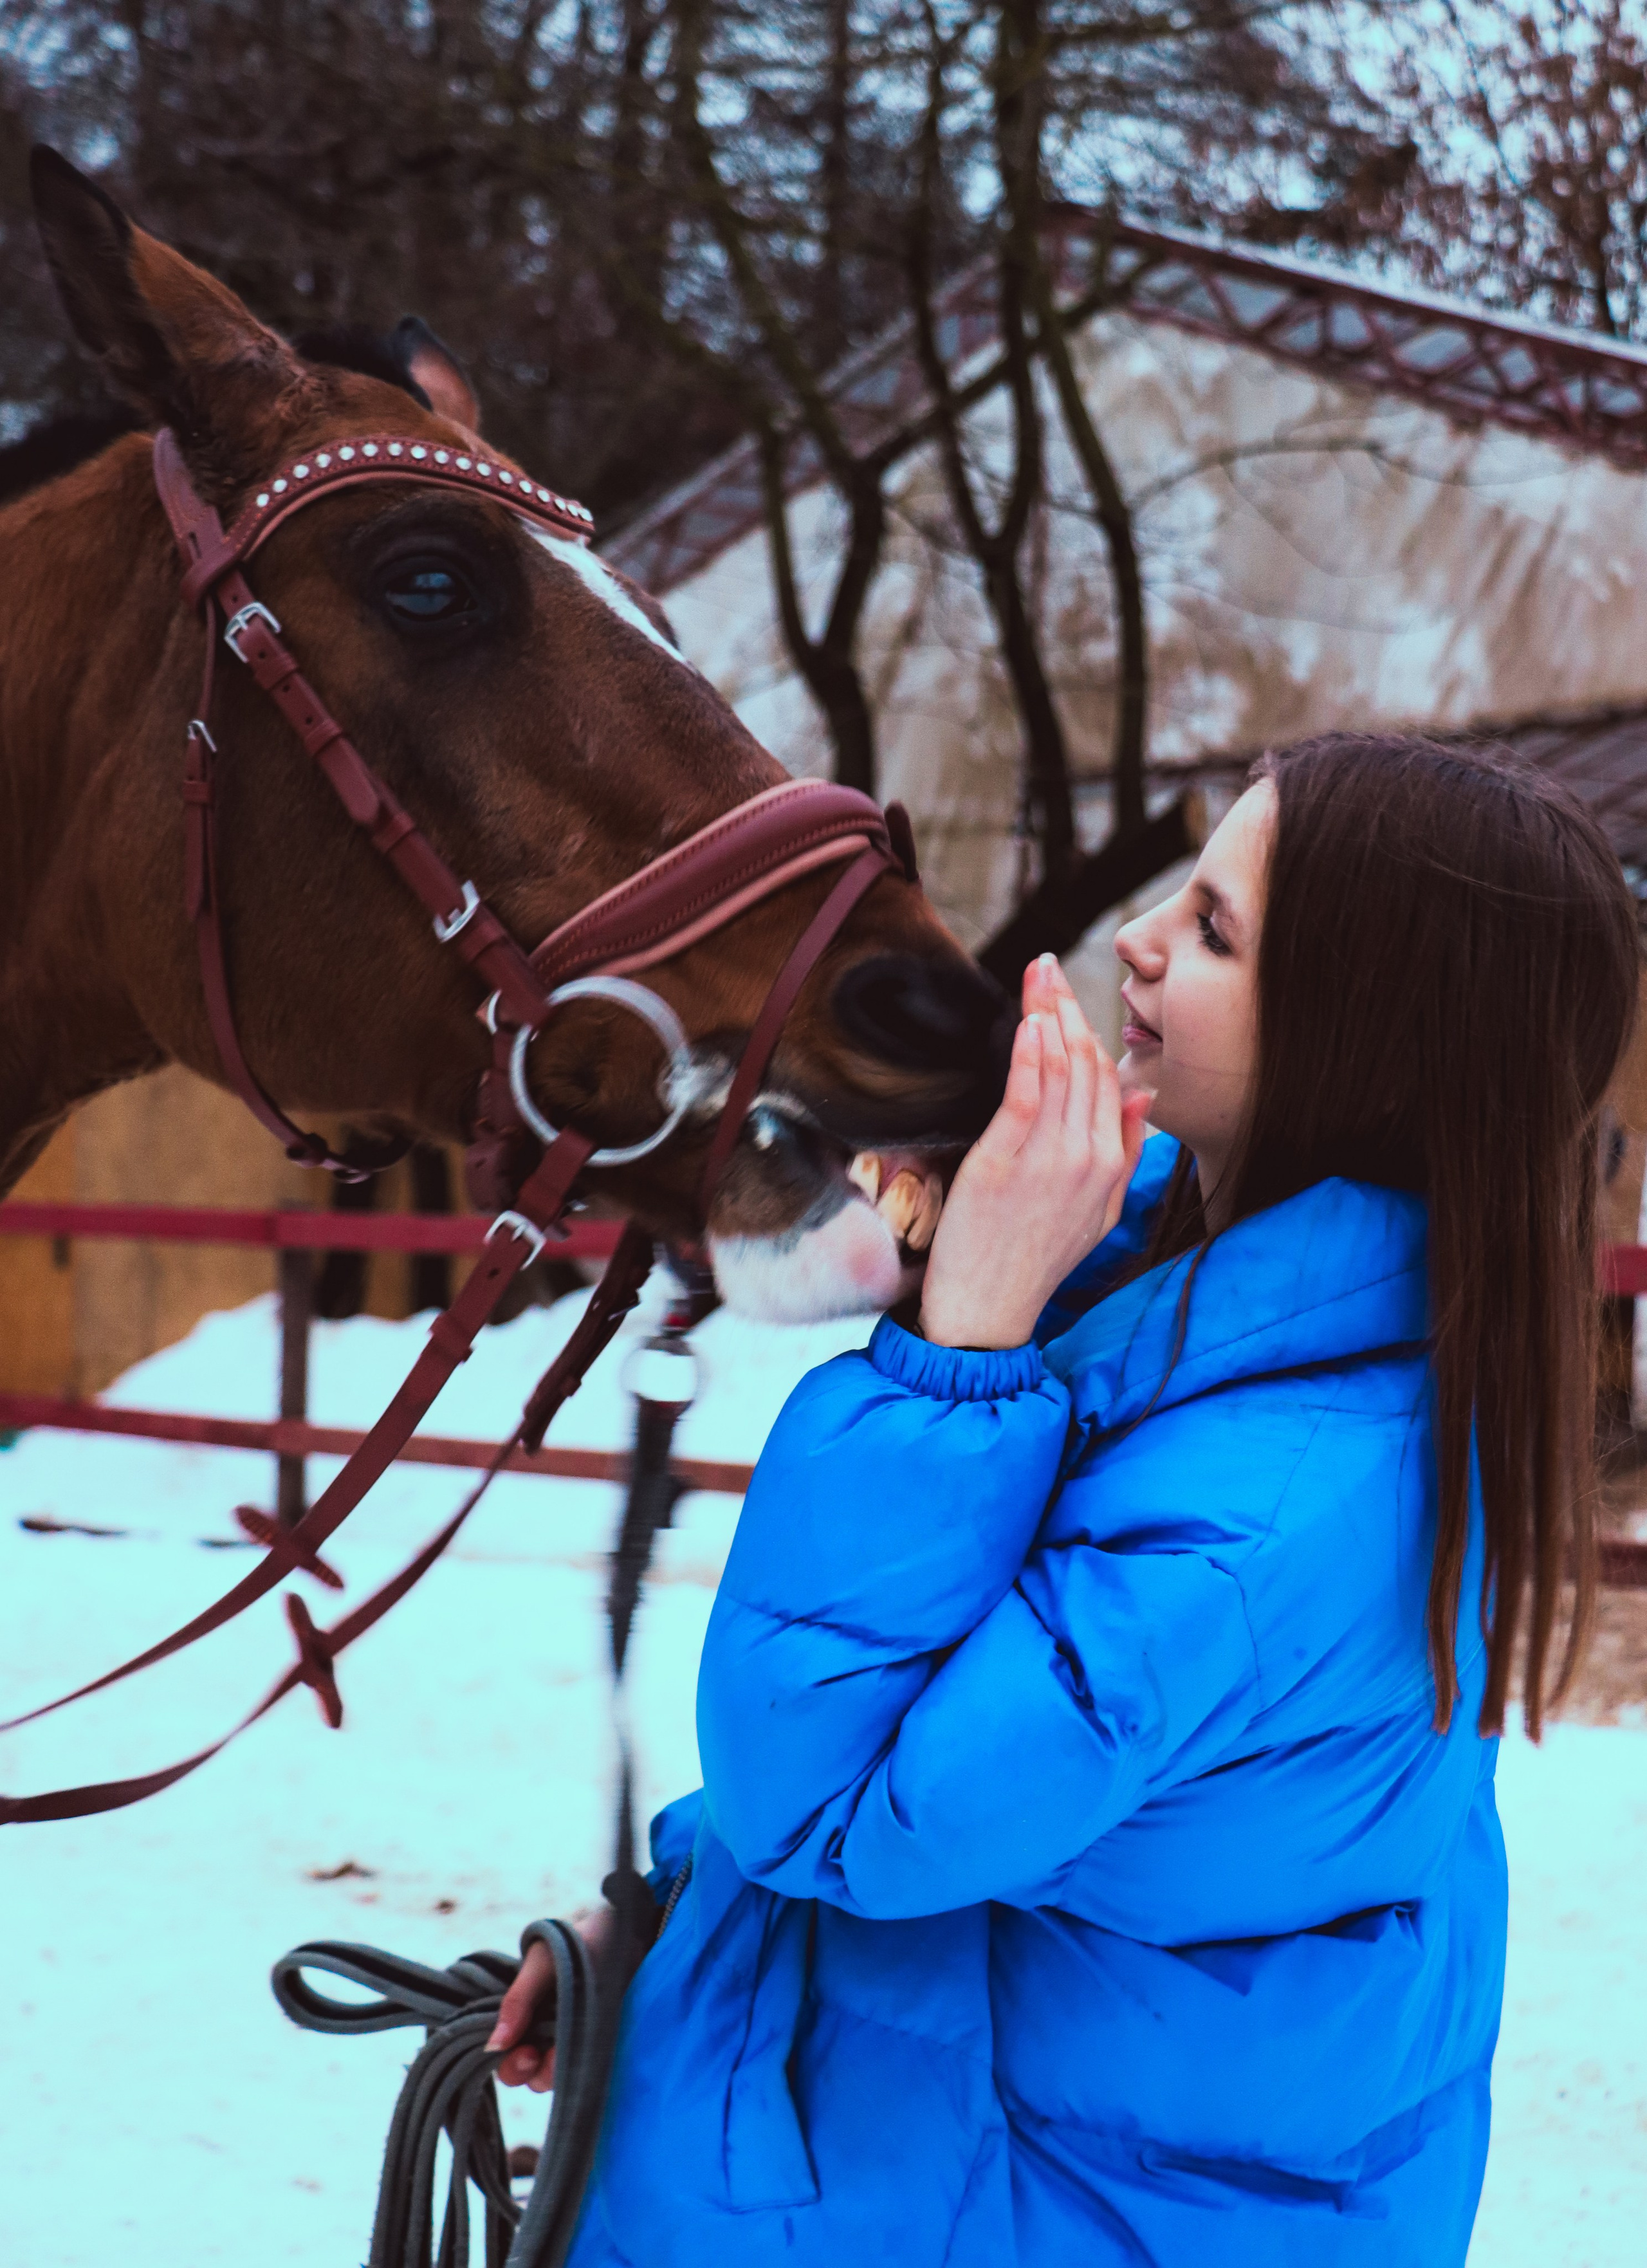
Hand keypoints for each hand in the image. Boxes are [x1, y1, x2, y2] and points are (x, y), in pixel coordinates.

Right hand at [487, 1906, 609, 2091]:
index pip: (508, 2056)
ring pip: (556, 2077)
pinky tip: (592, 2052)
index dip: (510, 2064)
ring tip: (570, 2050)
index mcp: (528, 2015)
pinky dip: (585, 2068)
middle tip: (536, 2057)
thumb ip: (518, 2001)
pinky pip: (589, 2071)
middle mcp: (549, 2034)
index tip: (525, 2053)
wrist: (630, 1930)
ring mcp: (578, 2042)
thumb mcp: (543, 1961)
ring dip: (557, 2071)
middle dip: (528, 2072)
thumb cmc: (582, 1941)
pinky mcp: (605, 2046)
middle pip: (529, 2075)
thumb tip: (493, 2046)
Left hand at [918, 955, 1151, 1349]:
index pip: (1106, 1080)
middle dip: (1065, 1006)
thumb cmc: (1034, 1260)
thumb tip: (1141, 1094)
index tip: (1065, 993)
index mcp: (1111, 1166)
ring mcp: (1048, 1160)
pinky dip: (1027, 1052)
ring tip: (1035, 976)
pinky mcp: (1004, 1162)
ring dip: (1046, 1015)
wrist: (989, 1310)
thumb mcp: (1099, 1211)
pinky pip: (1024, 1093)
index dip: (1086, 1029)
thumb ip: (1125, 1150)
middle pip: (1083, 1063)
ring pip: (1057, 1070)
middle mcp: (1086, 1158)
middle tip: (1045, 966)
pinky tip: (1026, 1020)